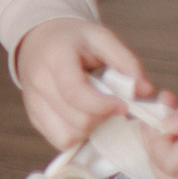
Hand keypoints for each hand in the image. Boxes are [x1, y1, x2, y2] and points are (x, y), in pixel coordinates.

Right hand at [11, 17, 174, 149]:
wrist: (39, 40)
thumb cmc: (73, 39)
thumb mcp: (101, 38)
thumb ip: (126, 62)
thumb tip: (145, 90)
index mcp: (55, 58)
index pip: (75, 93)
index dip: (104, 105)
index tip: (124, 105)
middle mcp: (37, 82)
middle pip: (77, 119)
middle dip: (103, 116)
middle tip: (112, 103)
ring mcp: (32, 102)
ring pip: (68, 135)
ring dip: (90, 128)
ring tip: (96, 109)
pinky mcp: (34, 117)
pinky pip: (60, 140)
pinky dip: (78, 134)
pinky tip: (84, 116)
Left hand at [141, 91, 177, 178]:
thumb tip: (166, 124)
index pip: (166, 159)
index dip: (154, 137)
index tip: (160, 112)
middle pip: (163, 169)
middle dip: (154, 140)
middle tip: (164, 112)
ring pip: (169, 178)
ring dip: (162, 152)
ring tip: (174, 124)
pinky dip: (175, 162)